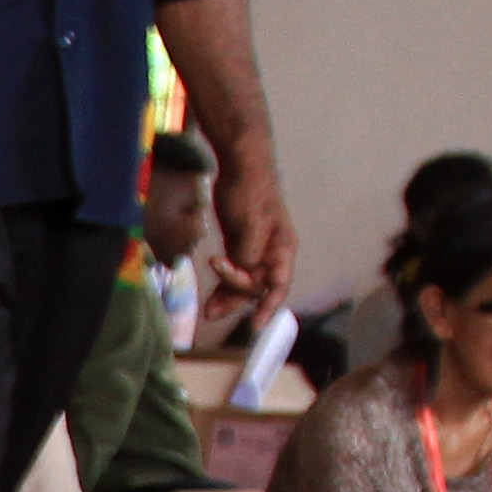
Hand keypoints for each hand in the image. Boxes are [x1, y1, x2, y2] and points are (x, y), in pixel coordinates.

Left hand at [209, 147, 297, 324]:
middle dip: (237, 301)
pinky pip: (235, 273)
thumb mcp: (251, 223)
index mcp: (283, 248)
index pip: (279, 284)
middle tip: (212, 311)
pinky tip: (211, 296)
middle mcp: (272, 253)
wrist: (240, 166)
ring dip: (228, 297)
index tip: (256, 325)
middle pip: (258, 287)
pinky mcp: (241, 247)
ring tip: (208, 310)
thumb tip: (243, 274)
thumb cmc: (252, 190)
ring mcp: (256, 251)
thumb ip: (248, 253)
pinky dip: (223, 285)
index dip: (268, 306)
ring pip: (244, 283)